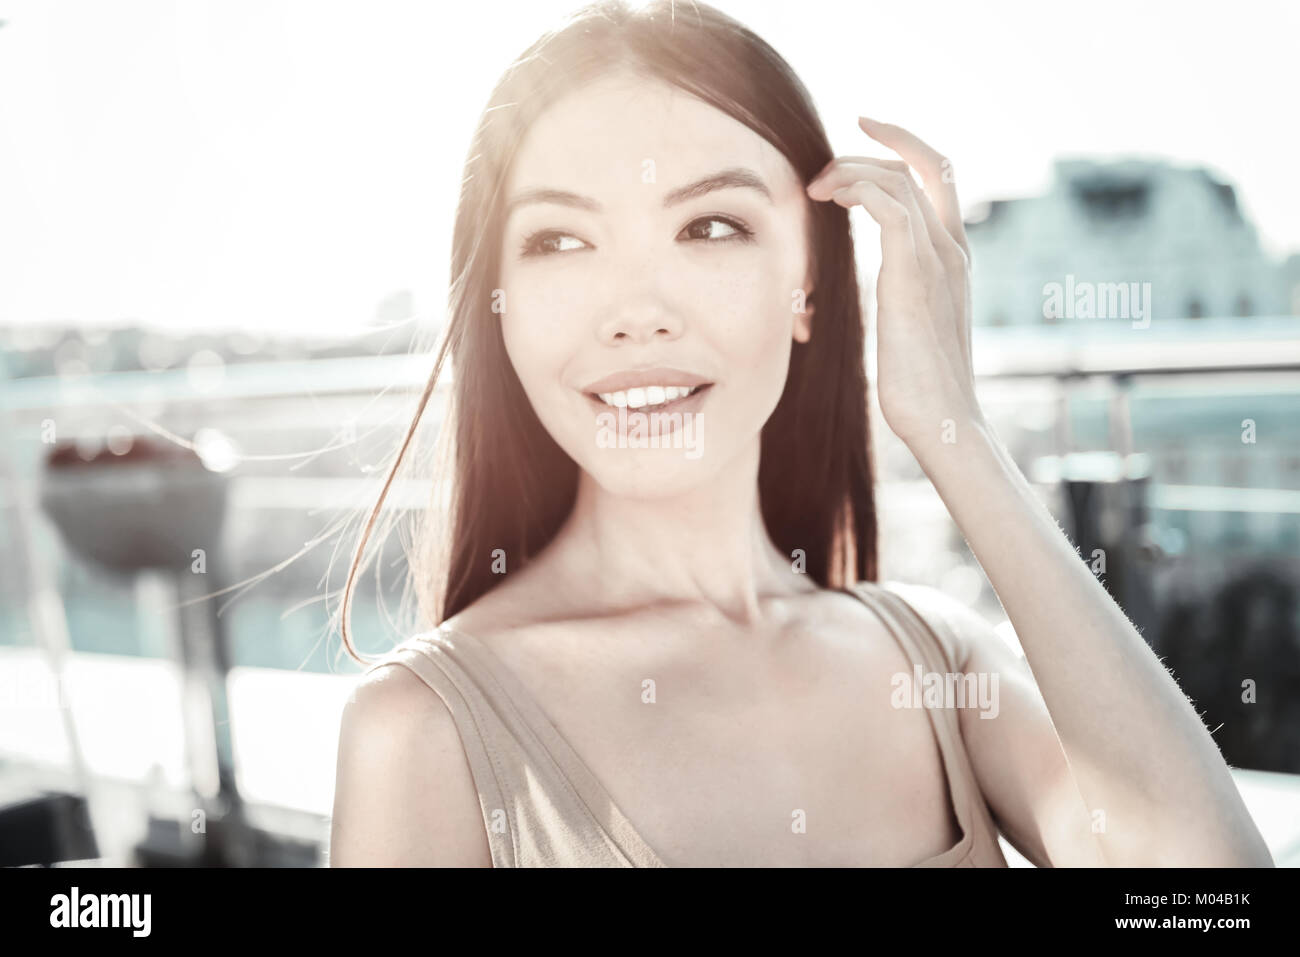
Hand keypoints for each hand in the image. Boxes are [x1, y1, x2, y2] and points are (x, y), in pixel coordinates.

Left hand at [806, 117, 981, 448]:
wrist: (944, 423)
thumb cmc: (921, 387)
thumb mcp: (909, 326)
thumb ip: (899, 293)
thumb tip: (872, 288)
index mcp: (954, 257)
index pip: (938, 176)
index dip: (902, 143)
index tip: (863, 128)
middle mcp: (952, 250)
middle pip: (922, 166)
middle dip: (870, 150)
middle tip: (821, 170)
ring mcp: (938, 262)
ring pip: (901, 182)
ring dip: (851, 172)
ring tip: (814, 190)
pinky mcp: (914, 279)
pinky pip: (893, 211)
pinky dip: (860, 192)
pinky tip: (831, 199)